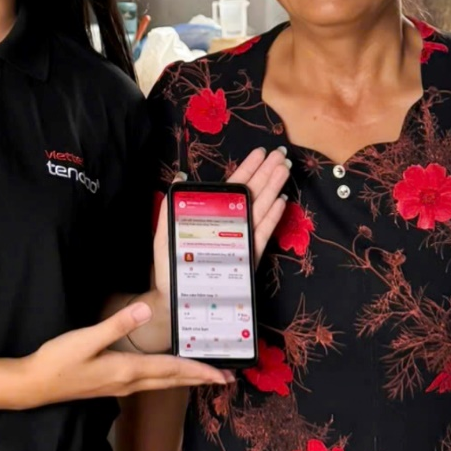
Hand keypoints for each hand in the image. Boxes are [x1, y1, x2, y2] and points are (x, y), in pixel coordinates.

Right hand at [22, 301, 232, 405]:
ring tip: (205, 376)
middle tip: (227, 379)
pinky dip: (166, 378)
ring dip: (185, 379)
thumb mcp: (86, 338)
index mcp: (127, 370)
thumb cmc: (58, 361)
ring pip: (162, 383)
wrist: (34, 385)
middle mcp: (129, 382)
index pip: (172, 370)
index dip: (199, 371)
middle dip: (200, 378)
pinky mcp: (111, 384)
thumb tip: (146, 309)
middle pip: (172, 380)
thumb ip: (118, 324)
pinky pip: (148, 382)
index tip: (223, 375)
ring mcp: (120, 386)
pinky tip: (166, 374)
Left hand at [153, 147, 291, 302]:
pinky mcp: (247, 257)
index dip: (248, 169)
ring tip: (284, 169)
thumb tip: (180, 176)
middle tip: (281, 153)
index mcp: (215, 215)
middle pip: (253, 193)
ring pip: (261, 208)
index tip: (260, 152)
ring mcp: (242, 239)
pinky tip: (280, 200)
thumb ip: (171, 205)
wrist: (177, 297)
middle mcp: (231, 224)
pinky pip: (261, 233)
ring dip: (273, 187)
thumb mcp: (165, 232)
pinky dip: (271, 217)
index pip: (234, 187)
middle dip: (267, 172)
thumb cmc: (172, 265)